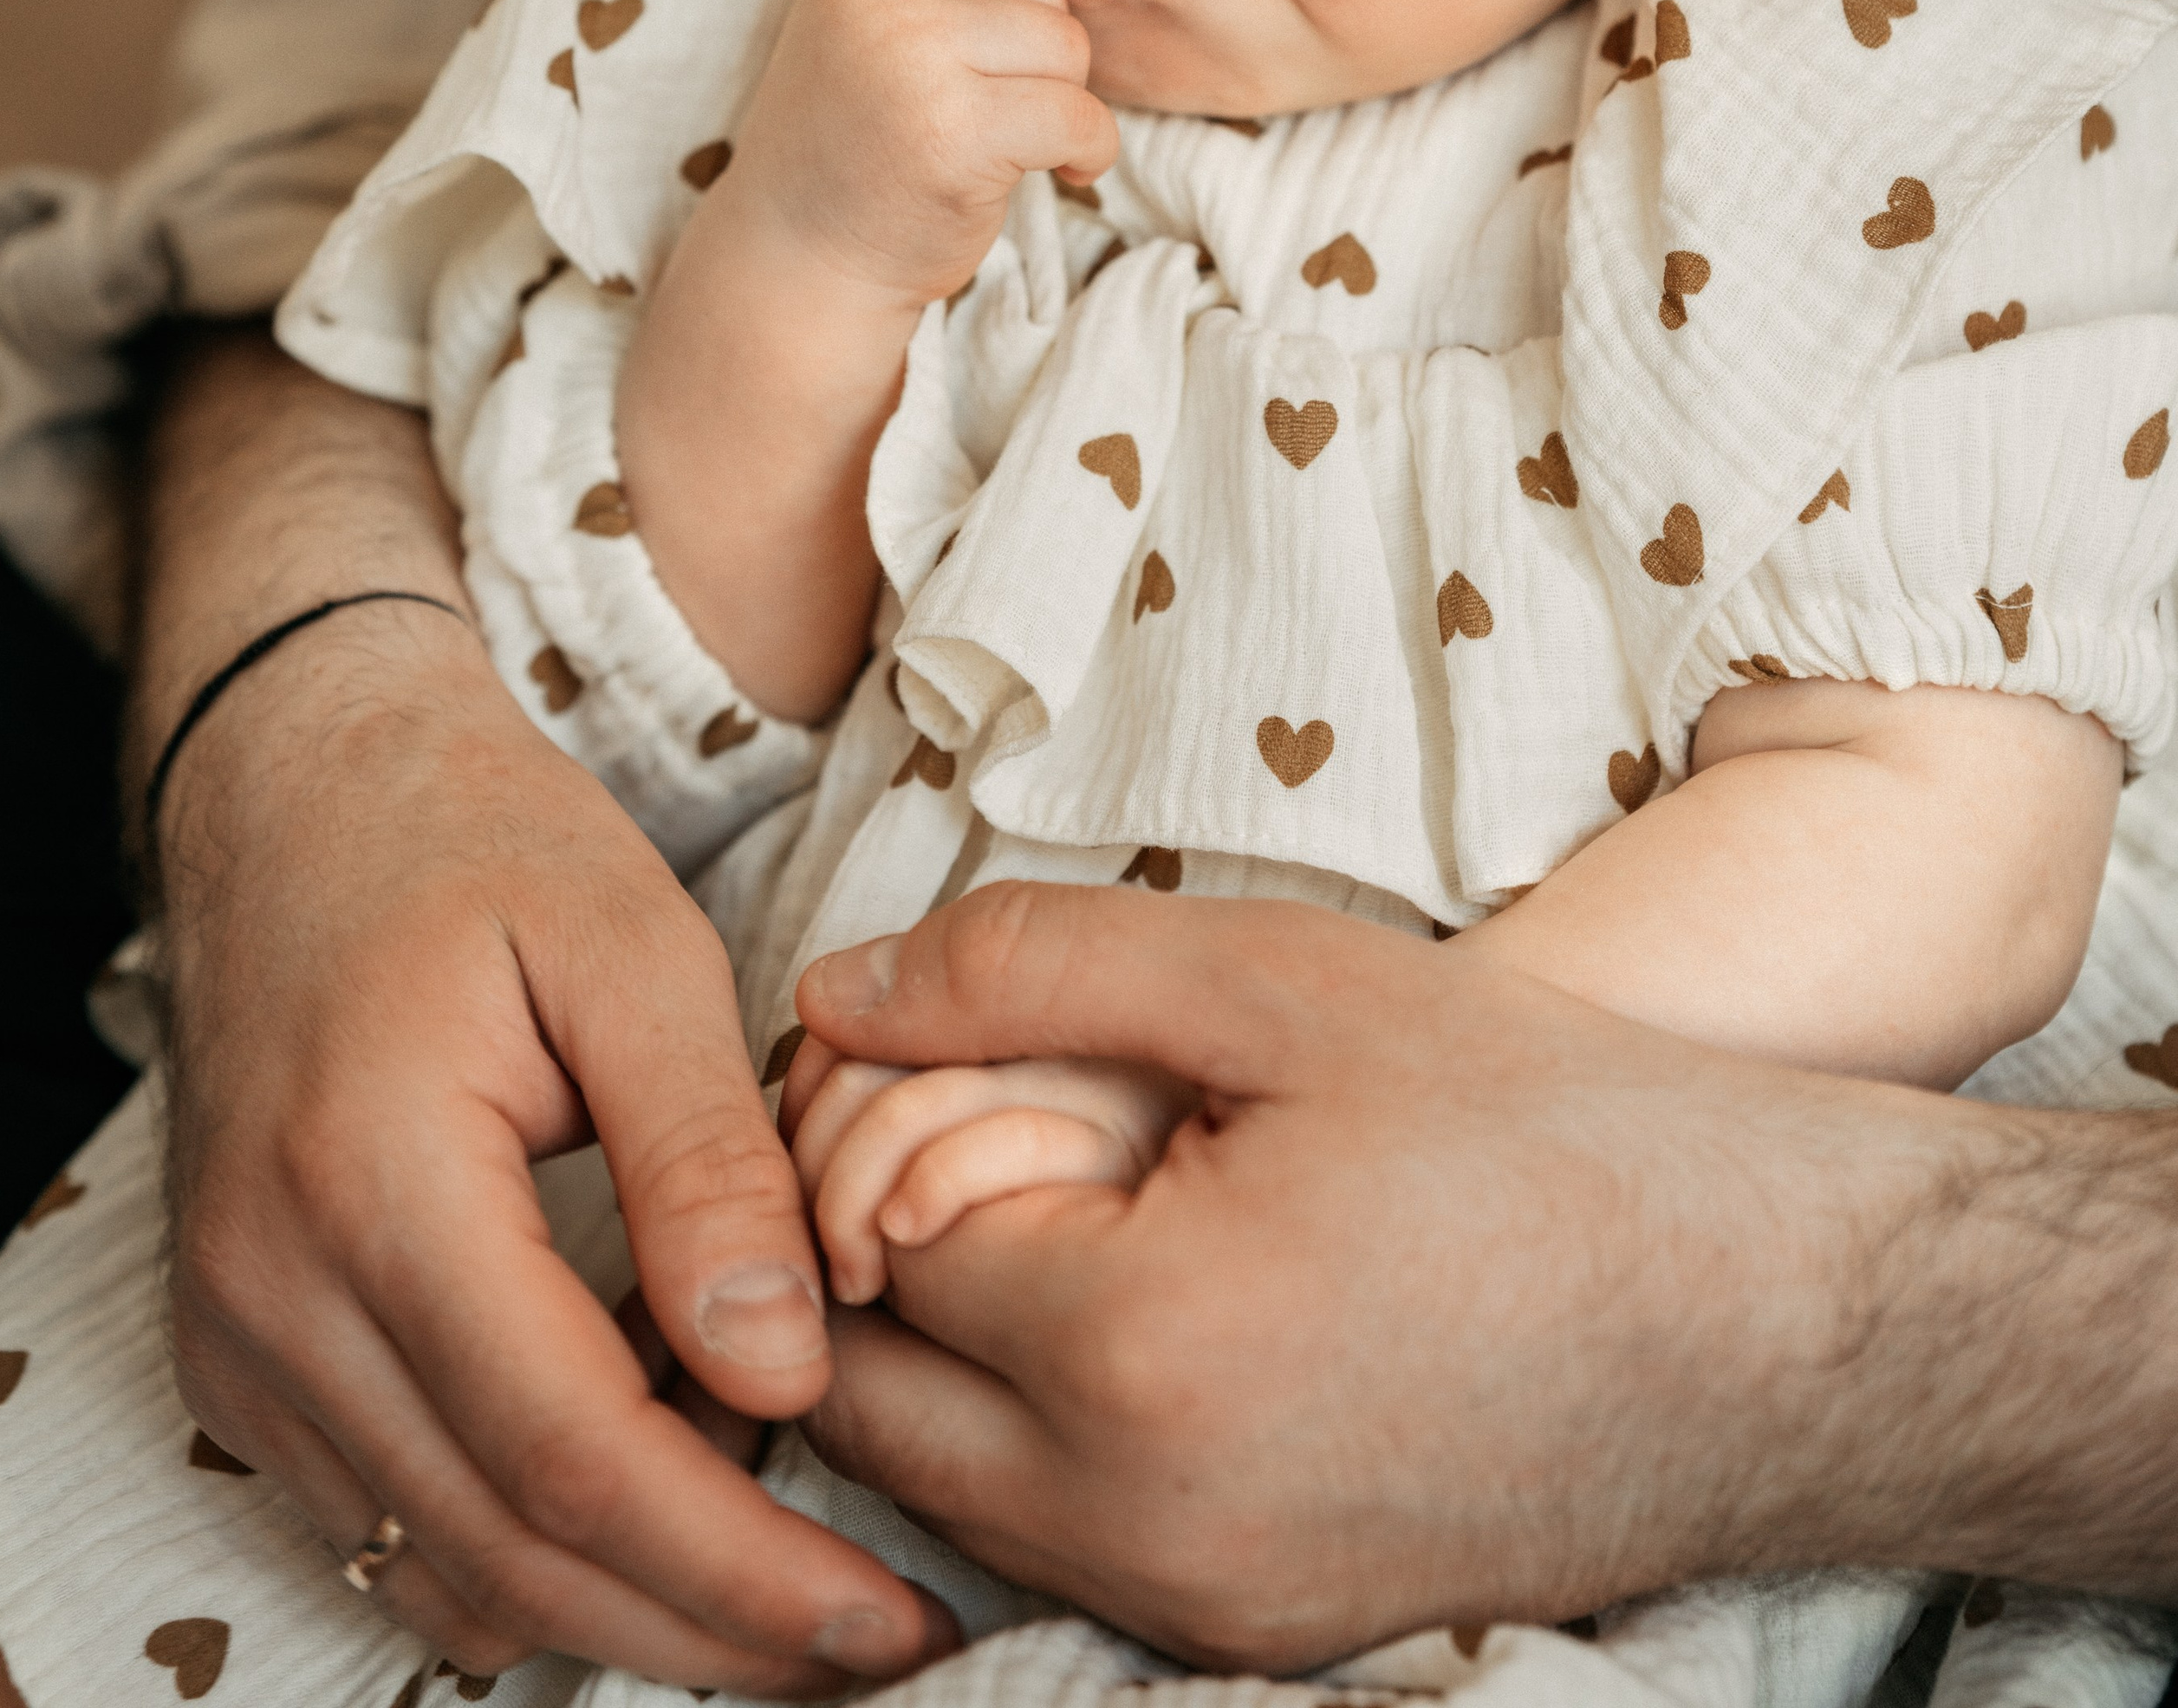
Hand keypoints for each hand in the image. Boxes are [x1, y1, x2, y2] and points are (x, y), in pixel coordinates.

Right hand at [141, 340, 955, 1692]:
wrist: (297, 787)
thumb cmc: (476, 841)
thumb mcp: (632, 951)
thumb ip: (706, 1163)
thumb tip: (787, 1373)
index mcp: (369, 1185)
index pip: (570, 1458)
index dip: (738, 1565)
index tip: (884, 1610)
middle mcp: (274, 1298)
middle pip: (506, 1554)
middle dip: (704, 1629)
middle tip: (872, 1643)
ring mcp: (240, 1343)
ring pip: (443, 1570)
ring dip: (623, 1607)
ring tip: (791, 1572)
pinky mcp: (245, 1358)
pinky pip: (391, 1522)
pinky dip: (530, 1548)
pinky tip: (659, 1488)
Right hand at [715, 0, 1114, 312]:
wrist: (796, 258)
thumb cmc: (860, 144)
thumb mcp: (882, 28)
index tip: (1010, 53)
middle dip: (1046, 53)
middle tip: (1005, 109)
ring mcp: (915, 60)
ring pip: (1067, 47)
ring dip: (1065, 103)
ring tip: (1017, 143)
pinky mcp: (955, 133)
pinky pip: (1079, 115)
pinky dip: (1091, 149)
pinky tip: (1062, 171)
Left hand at [787, 889, 2126, 1668]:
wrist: (1772, 1318)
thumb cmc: (1539, 1121)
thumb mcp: (1279, 980)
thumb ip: (1027, 968)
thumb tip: (835, 986)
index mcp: (1129, 1357)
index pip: (862, 1241)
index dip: (875, 1122)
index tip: (947, 1047)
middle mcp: (1139, 1530)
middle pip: (868, 1396)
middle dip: (873, 1257)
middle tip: (979, 1128)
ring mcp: (1204, 1609)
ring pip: (950, 1487)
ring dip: (955, 1352)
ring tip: (1064, 1206)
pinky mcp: (1267, 1639)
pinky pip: (1065, 1547)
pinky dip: (1049, 1437)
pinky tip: (1149, 1311)